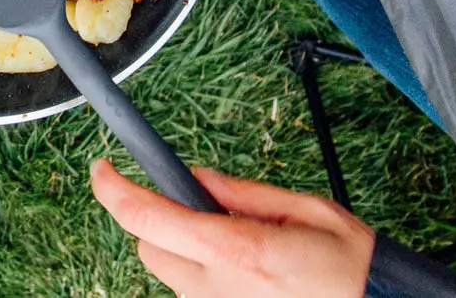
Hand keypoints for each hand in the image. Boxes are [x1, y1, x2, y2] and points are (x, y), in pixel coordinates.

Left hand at [90, 159, 375, 297]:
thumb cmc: (354, 272)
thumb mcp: (309, 212)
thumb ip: (245, 193)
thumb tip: (197, 179)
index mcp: (235, 251)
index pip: (148, 218)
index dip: (113, 190)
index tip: (101, 169)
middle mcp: (218, 289)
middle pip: (150, 247)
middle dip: (161, 220)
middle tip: (201, 208)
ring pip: (173, 273)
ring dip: (189, 252)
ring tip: (243, 247)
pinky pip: (196, 295)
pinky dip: (207, 277)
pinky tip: (250, 274)